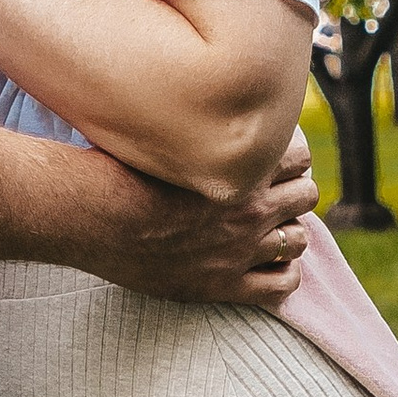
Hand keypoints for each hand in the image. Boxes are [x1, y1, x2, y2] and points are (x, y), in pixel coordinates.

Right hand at [91, 133, 319, 309]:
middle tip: (266, 198)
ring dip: (287, 233)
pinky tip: (263, 267)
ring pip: (299, 240)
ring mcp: (241, 248)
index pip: (300, 155)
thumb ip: (197, 129)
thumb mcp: (166, 133)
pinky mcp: (225, 284)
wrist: (92, 216)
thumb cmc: (118, 169)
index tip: (270, 163)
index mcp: (240, 165)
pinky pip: (283, 285)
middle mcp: (250, 206)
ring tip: (264, 233)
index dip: (289, 158)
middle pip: (305, 195)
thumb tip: (200, 112)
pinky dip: (282, 274)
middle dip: (290, 194)